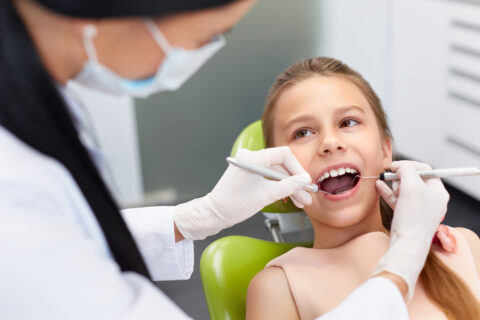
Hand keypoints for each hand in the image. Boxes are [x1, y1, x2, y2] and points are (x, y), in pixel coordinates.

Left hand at [173, 147, 312, 239]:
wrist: (214, 214)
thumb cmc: (233, 204)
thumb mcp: (266, 196)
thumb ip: (288, 186)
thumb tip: (304, 181)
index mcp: (253, 158)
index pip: (284, 154)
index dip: (297, 168)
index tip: (305, 181)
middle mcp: (251, 158)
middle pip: (281, 165)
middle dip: (294, 181)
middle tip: (306, 194)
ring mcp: (250, 166)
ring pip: (276, 173)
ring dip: (288, 187)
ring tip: (301, 201)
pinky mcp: (249, 175)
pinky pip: (268, 178)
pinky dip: (278, 188)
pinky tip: (290, 197)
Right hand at [373, 161, 449, 299]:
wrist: (407, 245)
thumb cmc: (413, 217)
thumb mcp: (411, 186)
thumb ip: (406, 170)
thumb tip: (400, 166)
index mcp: (438, 192)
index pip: (425, 170)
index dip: (409, 164)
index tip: (395, 165)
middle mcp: (430, 200)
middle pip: (414, 179)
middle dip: (400, 176)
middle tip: (389, 175)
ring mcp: (418, 209)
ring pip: (404, 189)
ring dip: (393, 184)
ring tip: (383, 181)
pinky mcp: (407, 216)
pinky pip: (397, 200)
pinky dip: (388, 192)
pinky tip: (379, 186)